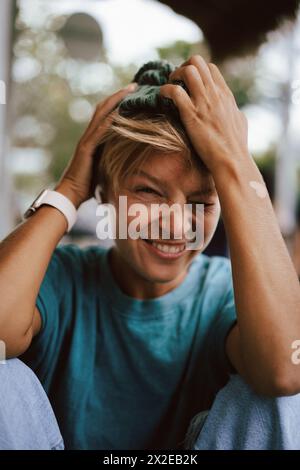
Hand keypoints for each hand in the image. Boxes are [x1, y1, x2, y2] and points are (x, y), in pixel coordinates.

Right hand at [55, 83, 137, 207]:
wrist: (72, 193)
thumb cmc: (88, 184)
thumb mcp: (104, 166)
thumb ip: (111, 157)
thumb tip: (127, 156)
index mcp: (93, 138)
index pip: (105, 114)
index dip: (117, 103)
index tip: (133, 94)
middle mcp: (89, 135)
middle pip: (103, 108)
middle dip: (119, 95)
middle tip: (135, 86)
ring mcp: (87, 140)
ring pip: (101, 114)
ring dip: (116, 101)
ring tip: (131, 91)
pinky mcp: (86, 148)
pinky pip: (99, 130)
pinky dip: (110, 119)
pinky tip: (121, 112)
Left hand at [160, 55, 249, 173]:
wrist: (232, 161)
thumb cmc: (236, 146)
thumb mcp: (240, 122)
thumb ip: (234, 111)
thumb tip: (234, 110)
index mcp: (225, 95)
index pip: (210, 67)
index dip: (196, 70)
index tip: (187, 83)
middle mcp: (215, 94)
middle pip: (198, 62)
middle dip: (183, 67)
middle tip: (176, 83)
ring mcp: (204, 103)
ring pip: (187, 70)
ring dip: (173, 76)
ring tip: (169, 89)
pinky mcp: (192, 114)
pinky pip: (175, 91)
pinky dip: (165, 90)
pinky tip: (162, 98)